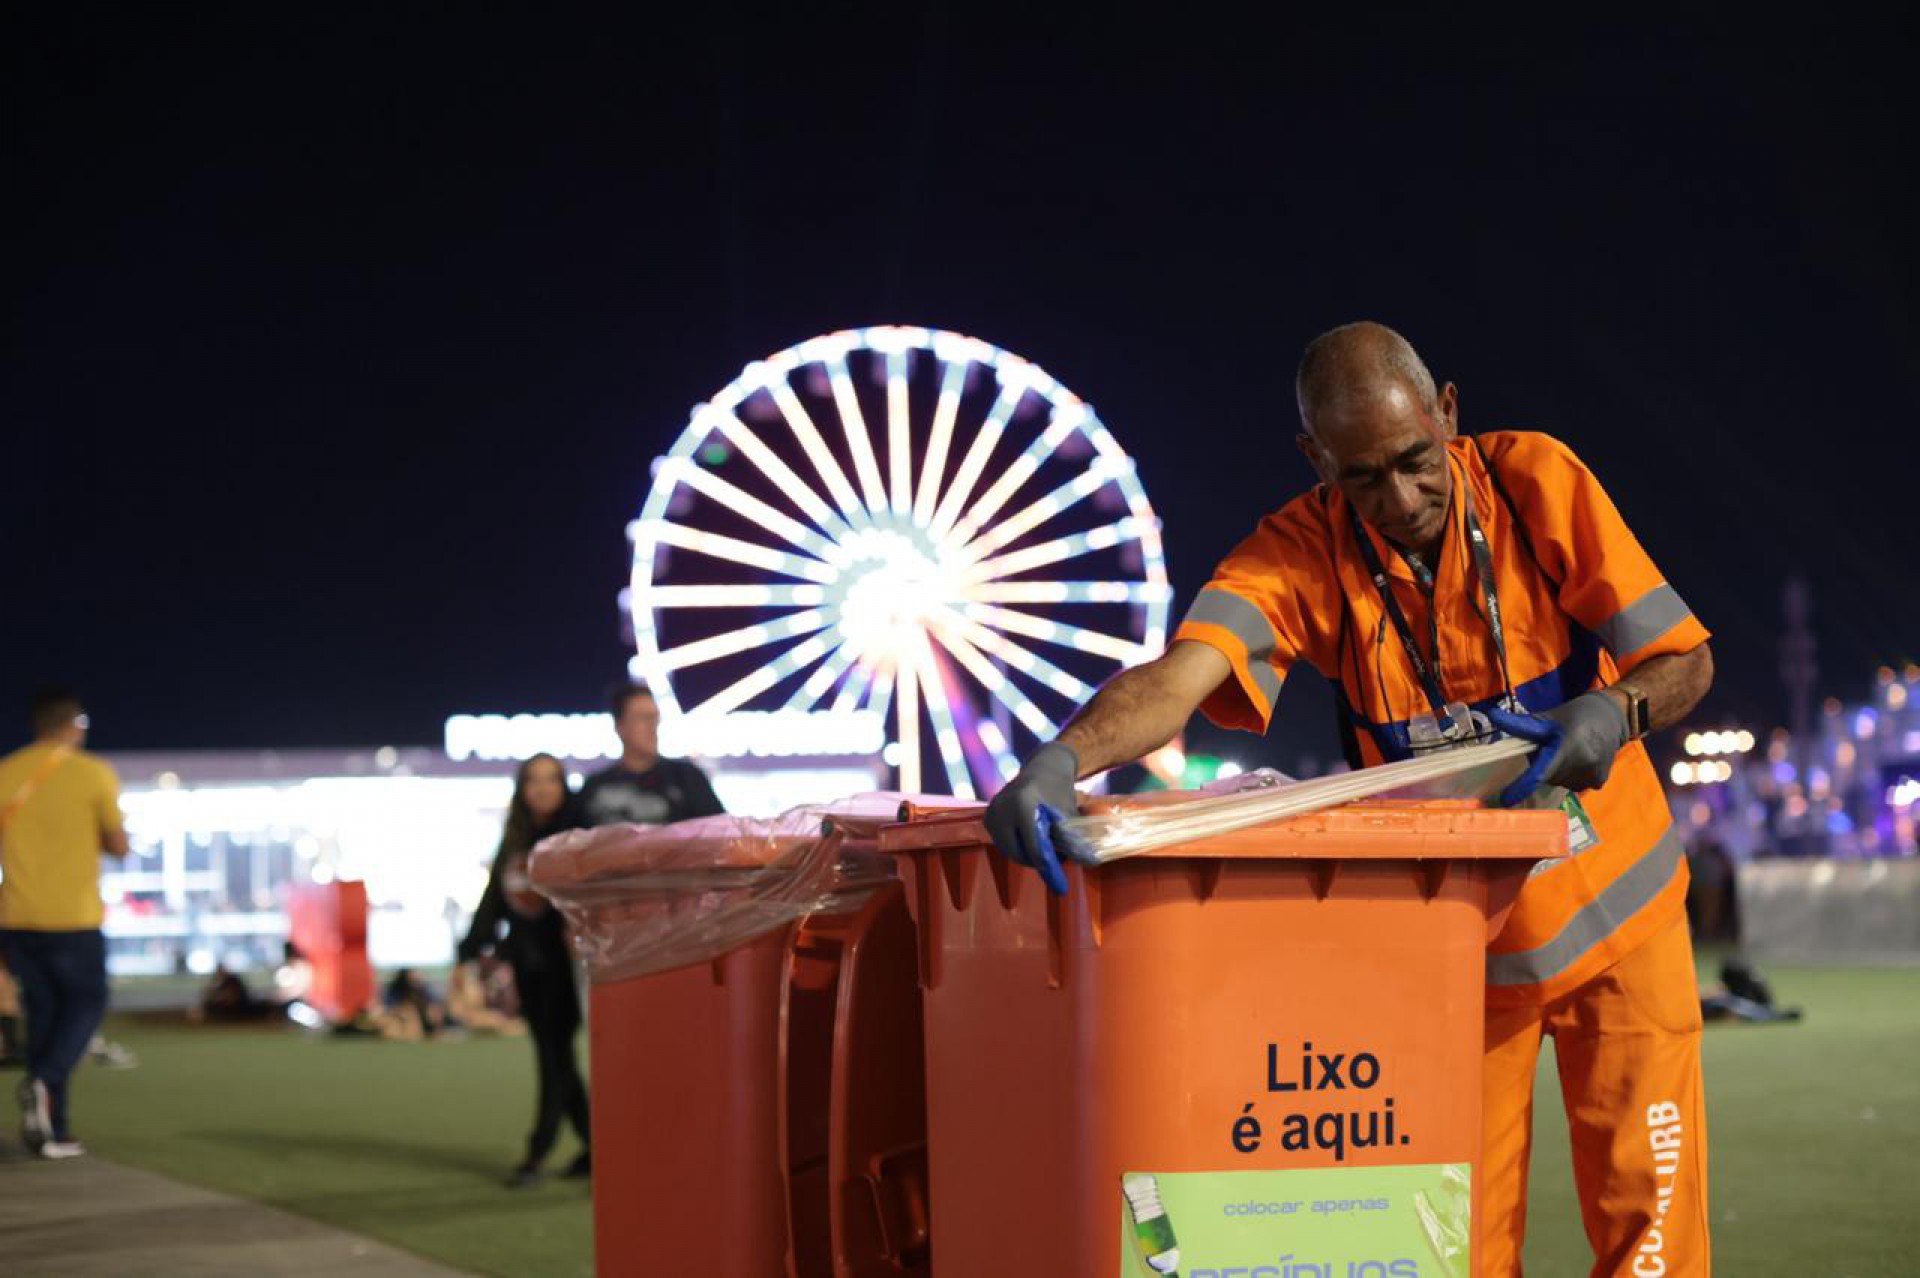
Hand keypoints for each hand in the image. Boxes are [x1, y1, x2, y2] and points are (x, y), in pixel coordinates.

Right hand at [983, 741, 1088, 894]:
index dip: (1048, 867)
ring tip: (1045, 848)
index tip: (1061, 885)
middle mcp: (1002, 807)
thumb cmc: (1060, 790)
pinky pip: (1003, 844)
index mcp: (1023, 803)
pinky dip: (1017, 847)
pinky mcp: (988, 817)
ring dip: (1027, 855)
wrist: (1044, 766)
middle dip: (1037, 862)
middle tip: (1054, 863)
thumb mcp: (1069, 813)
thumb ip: (1075, 839)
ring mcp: (992, 812)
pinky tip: (1031, 840)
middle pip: (1018, 853)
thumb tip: (1089, 862)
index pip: (1033, 846)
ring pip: (1009, 850)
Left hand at [1488, 691, 1630, 805]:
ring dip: (1557, 771)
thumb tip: (1493, 716)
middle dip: (1544, 765)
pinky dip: (1570, 776)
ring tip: (1568, 751)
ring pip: (1559, 782)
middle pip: (1547, 777)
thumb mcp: (1547, 718)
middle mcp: (1582, 765)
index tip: (1505, 799)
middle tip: (1552, 747)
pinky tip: (1578, 760)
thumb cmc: (1574, 715)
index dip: (1522, 787)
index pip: (1540, 773)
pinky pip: (1572, 785)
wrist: (1612, 718)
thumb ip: (1521, 725)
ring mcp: (1592, 777)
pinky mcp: (1598, 783)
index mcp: (1568, 747)